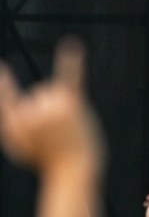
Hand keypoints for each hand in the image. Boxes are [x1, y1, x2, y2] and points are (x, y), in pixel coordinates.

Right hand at [0, 37, 101, 170]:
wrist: (74, 170)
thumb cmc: (44, 158)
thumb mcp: (18, 144)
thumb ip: (9, 118)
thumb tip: (9, 87)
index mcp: (12, 124)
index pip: (7, 98)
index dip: (5, 83)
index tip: (2, 67)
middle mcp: (29, 114)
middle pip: (38, 93)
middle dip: (49, 109)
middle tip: (56, 132)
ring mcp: (51, 108)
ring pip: (53, 90)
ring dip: (63, 105)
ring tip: (68, 128)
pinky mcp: (72, 105)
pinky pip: (70, 78)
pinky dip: (71, 62)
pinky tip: (72, 46)